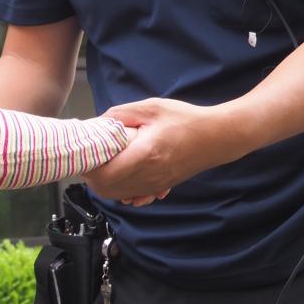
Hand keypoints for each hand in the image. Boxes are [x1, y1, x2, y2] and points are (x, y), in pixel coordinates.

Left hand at [83, 98, 226, 202]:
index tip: (84, 155)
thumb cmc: (187, 120)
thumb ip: (122, 114)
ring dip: (107, 185)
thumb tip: (100, 122)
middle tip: (90, 159)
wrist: (218, 137)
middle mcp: (149, 175)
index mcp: (145, 154)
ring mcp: (156, 184)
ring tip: (103, 165)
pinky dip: (124, 191)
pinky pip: (136, 196)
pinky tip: (123, 176)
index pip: (105, 175)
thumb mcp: (152, 107)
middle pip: (108, 190)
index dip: (89, 168)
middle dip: (93, 177)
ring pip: (120, 196)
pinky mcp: (161, 186)